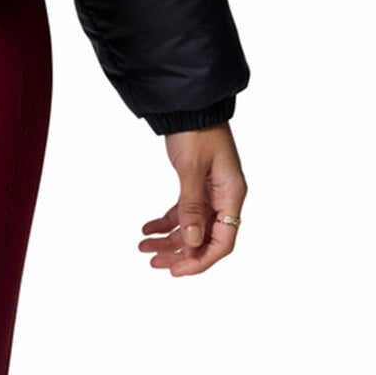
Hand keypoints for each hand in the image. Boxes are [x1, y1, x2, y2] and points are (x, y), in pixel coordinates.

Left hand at [138, 121, 246, 276]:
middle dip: (180, 253)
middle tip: (154, 263)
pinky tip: (147, 227)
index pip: (223, 242)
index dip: (201, 260)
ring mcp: (211, 191)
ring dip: (169, 239)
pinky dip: (166, 221)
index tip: (176, 270)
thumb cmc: (196, 130)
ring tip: (143, 247)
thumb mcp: (192, 168)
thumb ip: (191, 206)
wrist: (188, 104)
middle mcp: (224, 196)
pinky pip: (183, 210)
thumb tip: (192, 241)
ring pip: (192, 226)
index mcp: (232, 195)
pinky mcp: (196, 183)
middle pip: (205, 238)